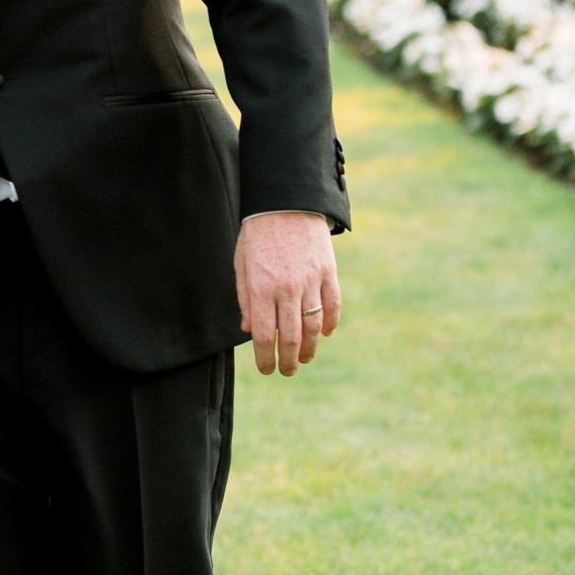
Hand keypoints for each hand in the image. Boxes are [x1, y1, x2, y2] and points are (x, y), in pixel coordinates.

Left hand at [234, 210, 340, 375]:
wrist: (286, 202)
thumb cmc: (258, 234)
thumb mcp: (241, 264)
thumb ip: (245, 299)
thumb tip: (250, 331)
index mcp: (261, 288)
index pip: (265, 336)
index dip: (266, 359)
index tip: (267, 370)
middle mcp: (287, 289)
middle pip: (292, 338)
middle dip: (290, 361)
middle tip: (288, 371)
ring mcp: (311, 281)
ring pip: (315, 327)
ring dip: (311, 349)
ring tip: (305, 359)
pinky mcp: (329, 273)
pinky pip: (333, 307)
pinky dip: (330, 324)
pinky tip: (325, 334)